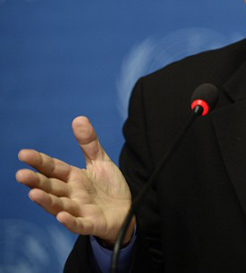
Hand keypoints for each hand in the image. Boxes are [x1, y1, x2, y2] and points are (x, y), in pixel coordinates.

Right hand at [16, 116, 133, 244]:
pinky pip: (79, 224)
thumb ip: (89, 143)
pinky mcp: (91, 224)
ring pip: (60, 205)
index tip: (23, 154)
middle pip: (52, 187)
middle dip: (36, 181)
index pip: (53, 168)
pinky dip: (70, 221)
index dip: (39, 161)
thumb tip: (78, 118)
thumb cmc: (109, 188)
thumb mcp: (100, 162)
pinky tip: (61, 217)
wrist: (128, 211)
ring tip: (33, 193)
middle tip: (20, 175)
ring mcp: (80, 210)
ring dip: (47, 201)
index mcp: (73, 178)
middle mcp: (72, 194)